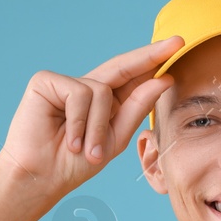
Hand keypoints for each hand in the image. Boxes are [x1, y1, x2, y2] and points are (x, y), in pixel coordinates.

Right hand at [0, 36, 183, 201]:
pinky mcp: (46, 81)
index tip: (179, 45)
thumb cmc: (74, 164)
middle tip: (177, 42)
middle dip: (149, 56)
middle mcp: (85, 88)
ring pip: (102, 91)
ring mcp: (65, 83)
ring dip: (98, 126)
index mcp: (104, 102)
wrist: (42, 178)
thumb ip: (137, 108)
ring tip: (87, 151)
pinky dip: (80, 120)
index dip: (153, 62)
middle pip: (121, 66)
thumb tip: (163, 79)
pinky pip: (79, 93)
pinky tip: (70, 139)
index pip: (131, 77)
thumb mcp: (115, 138)